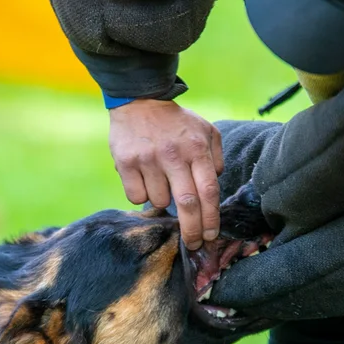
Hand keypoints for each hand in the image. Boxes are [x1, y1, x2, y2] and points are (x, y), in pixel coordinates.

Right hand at [109, 99, 223, 249]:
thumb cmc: (176, 122)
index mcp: (196, 148)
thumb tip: (215, 184)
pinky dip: (142, 195)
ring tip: (161, 182)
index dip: (211, 218)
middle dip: (192, 230)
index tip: (211, 235)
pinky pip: (136, 197)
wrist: (140, 99)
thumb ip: (217, 157)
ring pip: (159, 202)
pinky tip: (144, 178)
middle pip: (187, 204)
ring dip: (163, 202)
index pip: (208, 191)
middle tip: (193, 244)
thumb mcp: (206, 131)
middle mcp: (173, 154)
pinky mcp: (126, 162)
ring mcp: (148, 159)